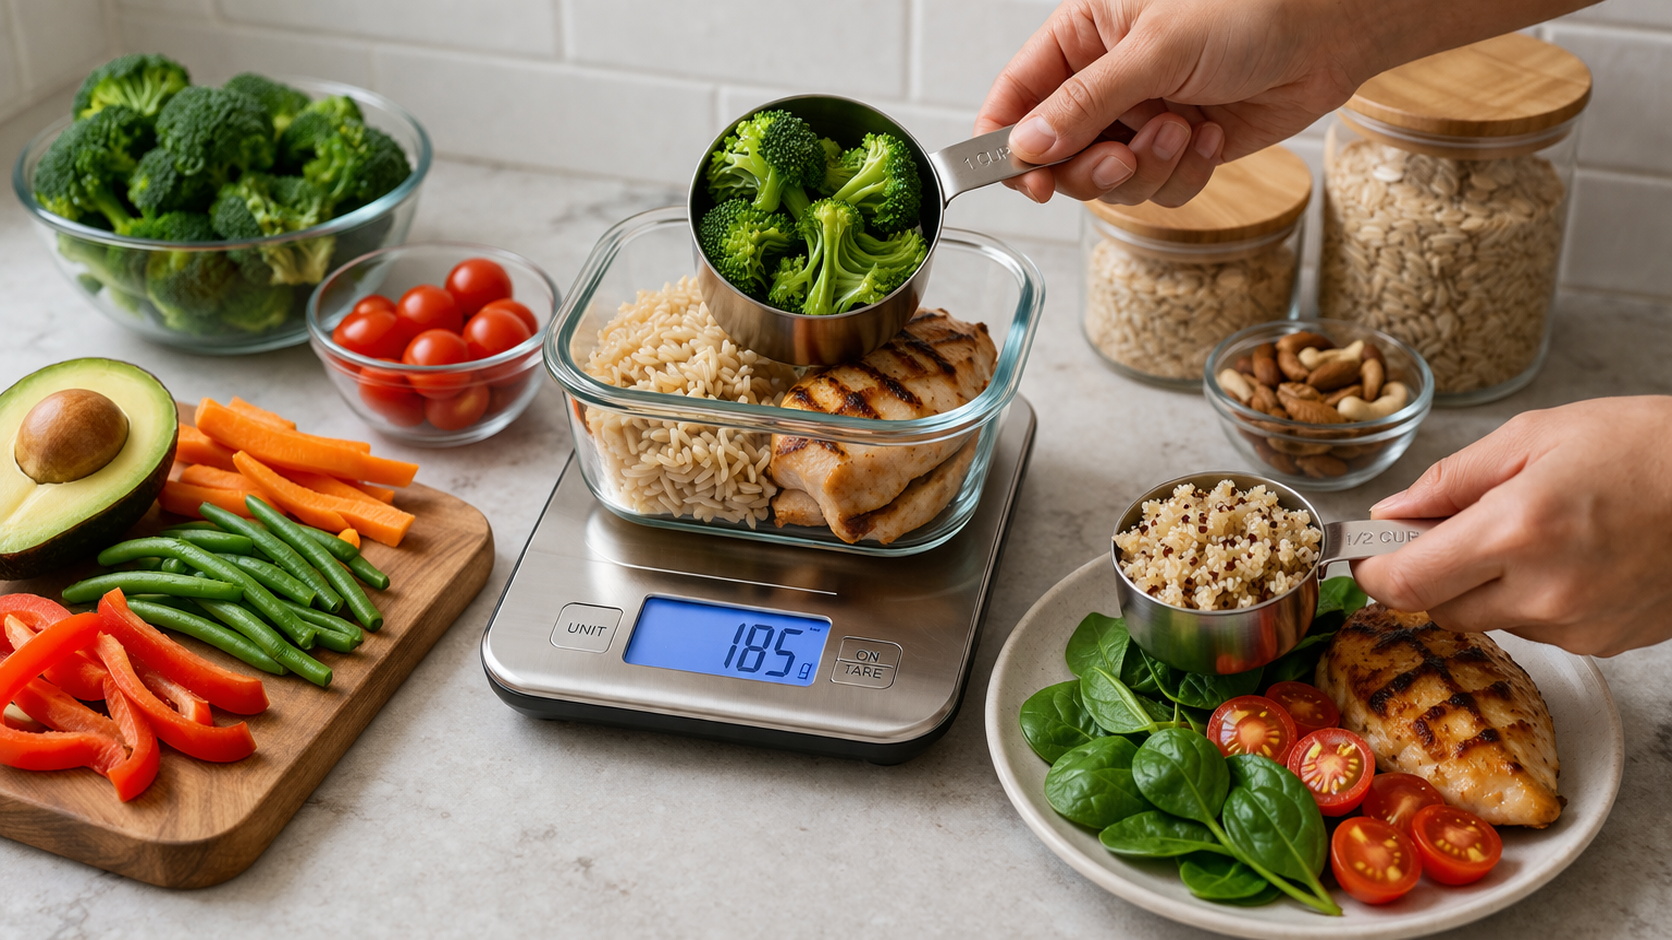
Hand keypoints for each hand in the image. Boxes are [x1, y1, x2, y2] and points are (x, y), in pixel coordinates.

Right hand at [979, 0, 1602, 206]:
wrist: (1331, 30)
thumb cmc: (1248, 7)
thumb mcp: (1155, 49)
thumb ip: (1086, 102)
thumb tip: (1028, 146)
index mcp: (1082, 37)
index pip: (1016, 96)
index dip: (1007, 143)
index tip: (1020, 177)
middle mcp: (1105, 82)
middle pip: (1058, 155)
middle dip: (1093, 167)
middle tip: (1123, 159)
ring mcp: (1142, 118)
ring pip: (1110, 182)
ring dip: (1149, 169)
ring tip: (1185, 130)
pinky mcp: (1180, 148)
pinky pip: (1157, 191)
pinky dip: (1184, 174)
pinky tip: (1210, 136)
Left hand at [1352, 397, 1671, 656]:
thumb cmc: (1646, 447)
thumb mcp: (1535, 436)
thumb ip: (1451, 480)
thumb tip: (1392, 513)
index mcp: (1517, 530)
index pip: (1408, 583)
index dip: (1371, 574)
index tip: (1364, 558)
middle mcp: (1544, 590)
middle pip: (1438, 610)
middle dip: (1427, 577)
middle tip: (1446, 534)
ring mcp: (1577, 624)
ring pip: (1487, 621)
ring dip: (1483, 587)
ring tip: (1528, 535)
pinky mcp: (1604, 642)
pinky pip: (1537, 629)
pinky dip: (1530, 599)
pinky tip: (1565, 559)